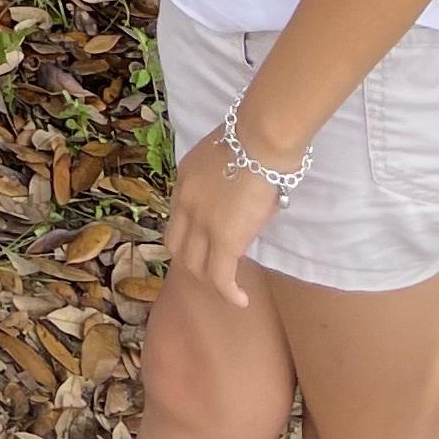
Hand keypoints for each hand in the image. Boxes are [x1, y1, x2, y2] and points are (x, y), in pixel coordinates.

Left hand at [164, 118, 294, 311]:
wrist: (260, 138)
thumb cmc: (254, 139)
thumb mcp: (225, 159)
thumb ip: (224, 184)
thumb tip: (242, 205)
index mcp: (184, 180)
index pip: (177, 219)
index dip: (190, 238)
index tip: (206, 247)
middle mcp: (185, 203)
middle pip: (178, 247)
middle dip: (193, 263)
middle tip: (215, 271)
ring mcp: (202, 223)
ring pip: (195, 266)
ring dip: (211, 281)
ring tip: (228, 288)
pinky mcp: (224, 239)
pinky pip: (221, 277)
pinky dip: (229, 293)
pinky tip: (241, 300)